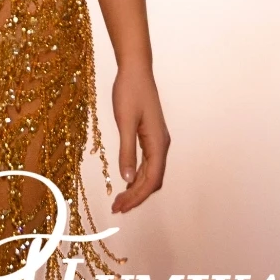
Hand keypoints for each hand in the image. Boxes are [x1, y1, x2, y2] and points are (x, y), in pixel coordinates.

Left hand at [109, 63, 170, 213]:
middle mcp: (162, 145)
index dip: (137, 197)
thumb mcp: (124, 122)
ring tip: (119, 200)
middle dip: (136, 197)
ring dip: (137, 188)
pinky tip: (126, 181)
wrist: (136, 70)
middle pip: (153, 180)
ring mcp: (157, 141)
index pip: (152, 180)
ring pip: (151, 173)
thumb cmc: (130, 92)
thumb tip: (127, 179)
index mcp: (158, 143)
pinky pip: (148, 163)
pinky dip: (138, 176)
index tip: (120, 207)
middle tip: (116, 208)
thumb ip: (127, 151)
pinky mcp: (151, 136)